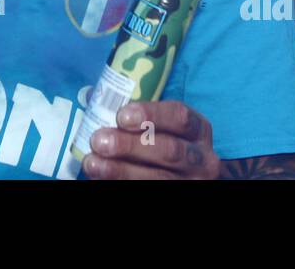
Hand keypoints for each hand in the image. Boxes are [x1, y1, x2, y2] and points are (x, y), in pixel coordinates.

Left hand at [81, 101, 220, 179]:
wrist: (178, 176)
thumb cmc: (162, 143)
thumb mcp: (163, 128)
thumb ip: (139, 119)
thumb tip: (96, 100)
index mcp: (198, 131)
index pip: (180, 117)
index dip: (151, 115)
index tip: (121, 116)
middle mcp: (201, 158)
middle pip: (169, 150)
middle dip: (130, 145)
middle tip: (99, 140)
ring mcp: (190, 181)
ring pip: (159, 177)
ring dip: (120, 170)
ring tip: (92, 163)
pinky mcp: (176, 195)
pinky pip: (149, 190)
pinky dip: (121, 183)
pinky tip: (101, 178)